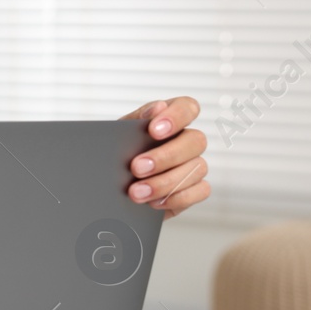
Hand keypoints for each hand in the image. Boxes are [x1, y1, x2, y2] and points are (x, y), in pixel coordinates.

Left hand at [119, 97, 208, 218]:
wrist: (111, 187)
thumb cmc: (118, 154)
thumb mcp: (119, 135)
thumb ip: (137, 120)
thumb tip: (157, 107)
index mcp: (170, 119)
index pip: (188, 107)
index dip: (176, 117)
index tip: (154, 130)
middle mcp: (186, 140)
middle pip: (195, 141)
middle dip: (165, 156)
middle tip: (136, 168)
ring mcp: (194, 164)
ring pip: (197, 168)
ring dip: (164, 182)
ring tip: (136, 192)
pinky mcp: (195, 189)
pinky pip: (200, 191)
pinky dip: (176, 198)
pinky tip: (154, 202)